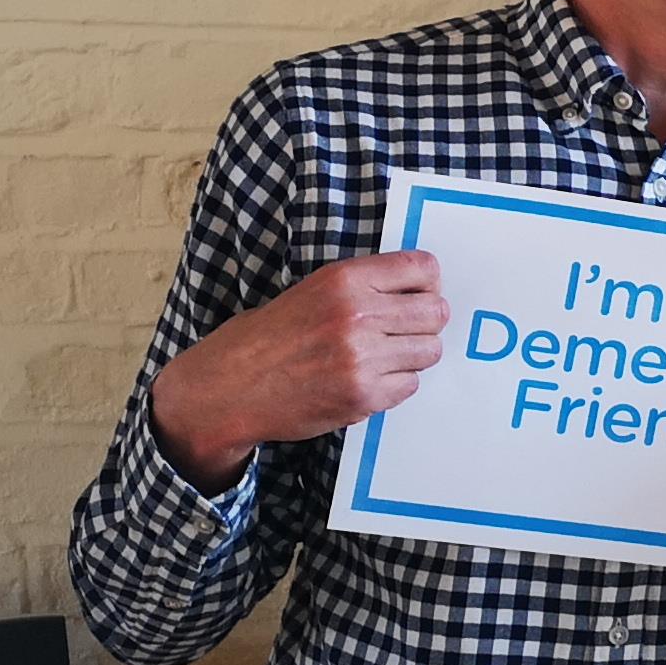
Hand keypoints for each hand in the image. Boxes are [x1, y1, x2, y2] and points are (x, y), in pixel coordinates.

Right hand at [150, 251, 448, 489]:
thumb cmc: (269, 337)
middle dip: (425, 323)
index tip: (417, 295)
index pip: (424, 269)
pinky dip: (395, 385)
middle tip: (403, 332)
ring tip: (381, 358)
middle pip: (437, 312)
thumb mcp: (314, 290)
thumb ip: (365, 287)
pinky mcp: (363, 395)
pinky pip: (410, 385)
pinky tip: (366, 380)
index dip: (428, 284)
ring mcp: (362, 357)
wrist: (228, 388)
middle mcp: (358, 315)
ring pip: (430, 351)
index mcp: (345, 279)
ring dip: (413, 356)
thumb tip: (419, 290)